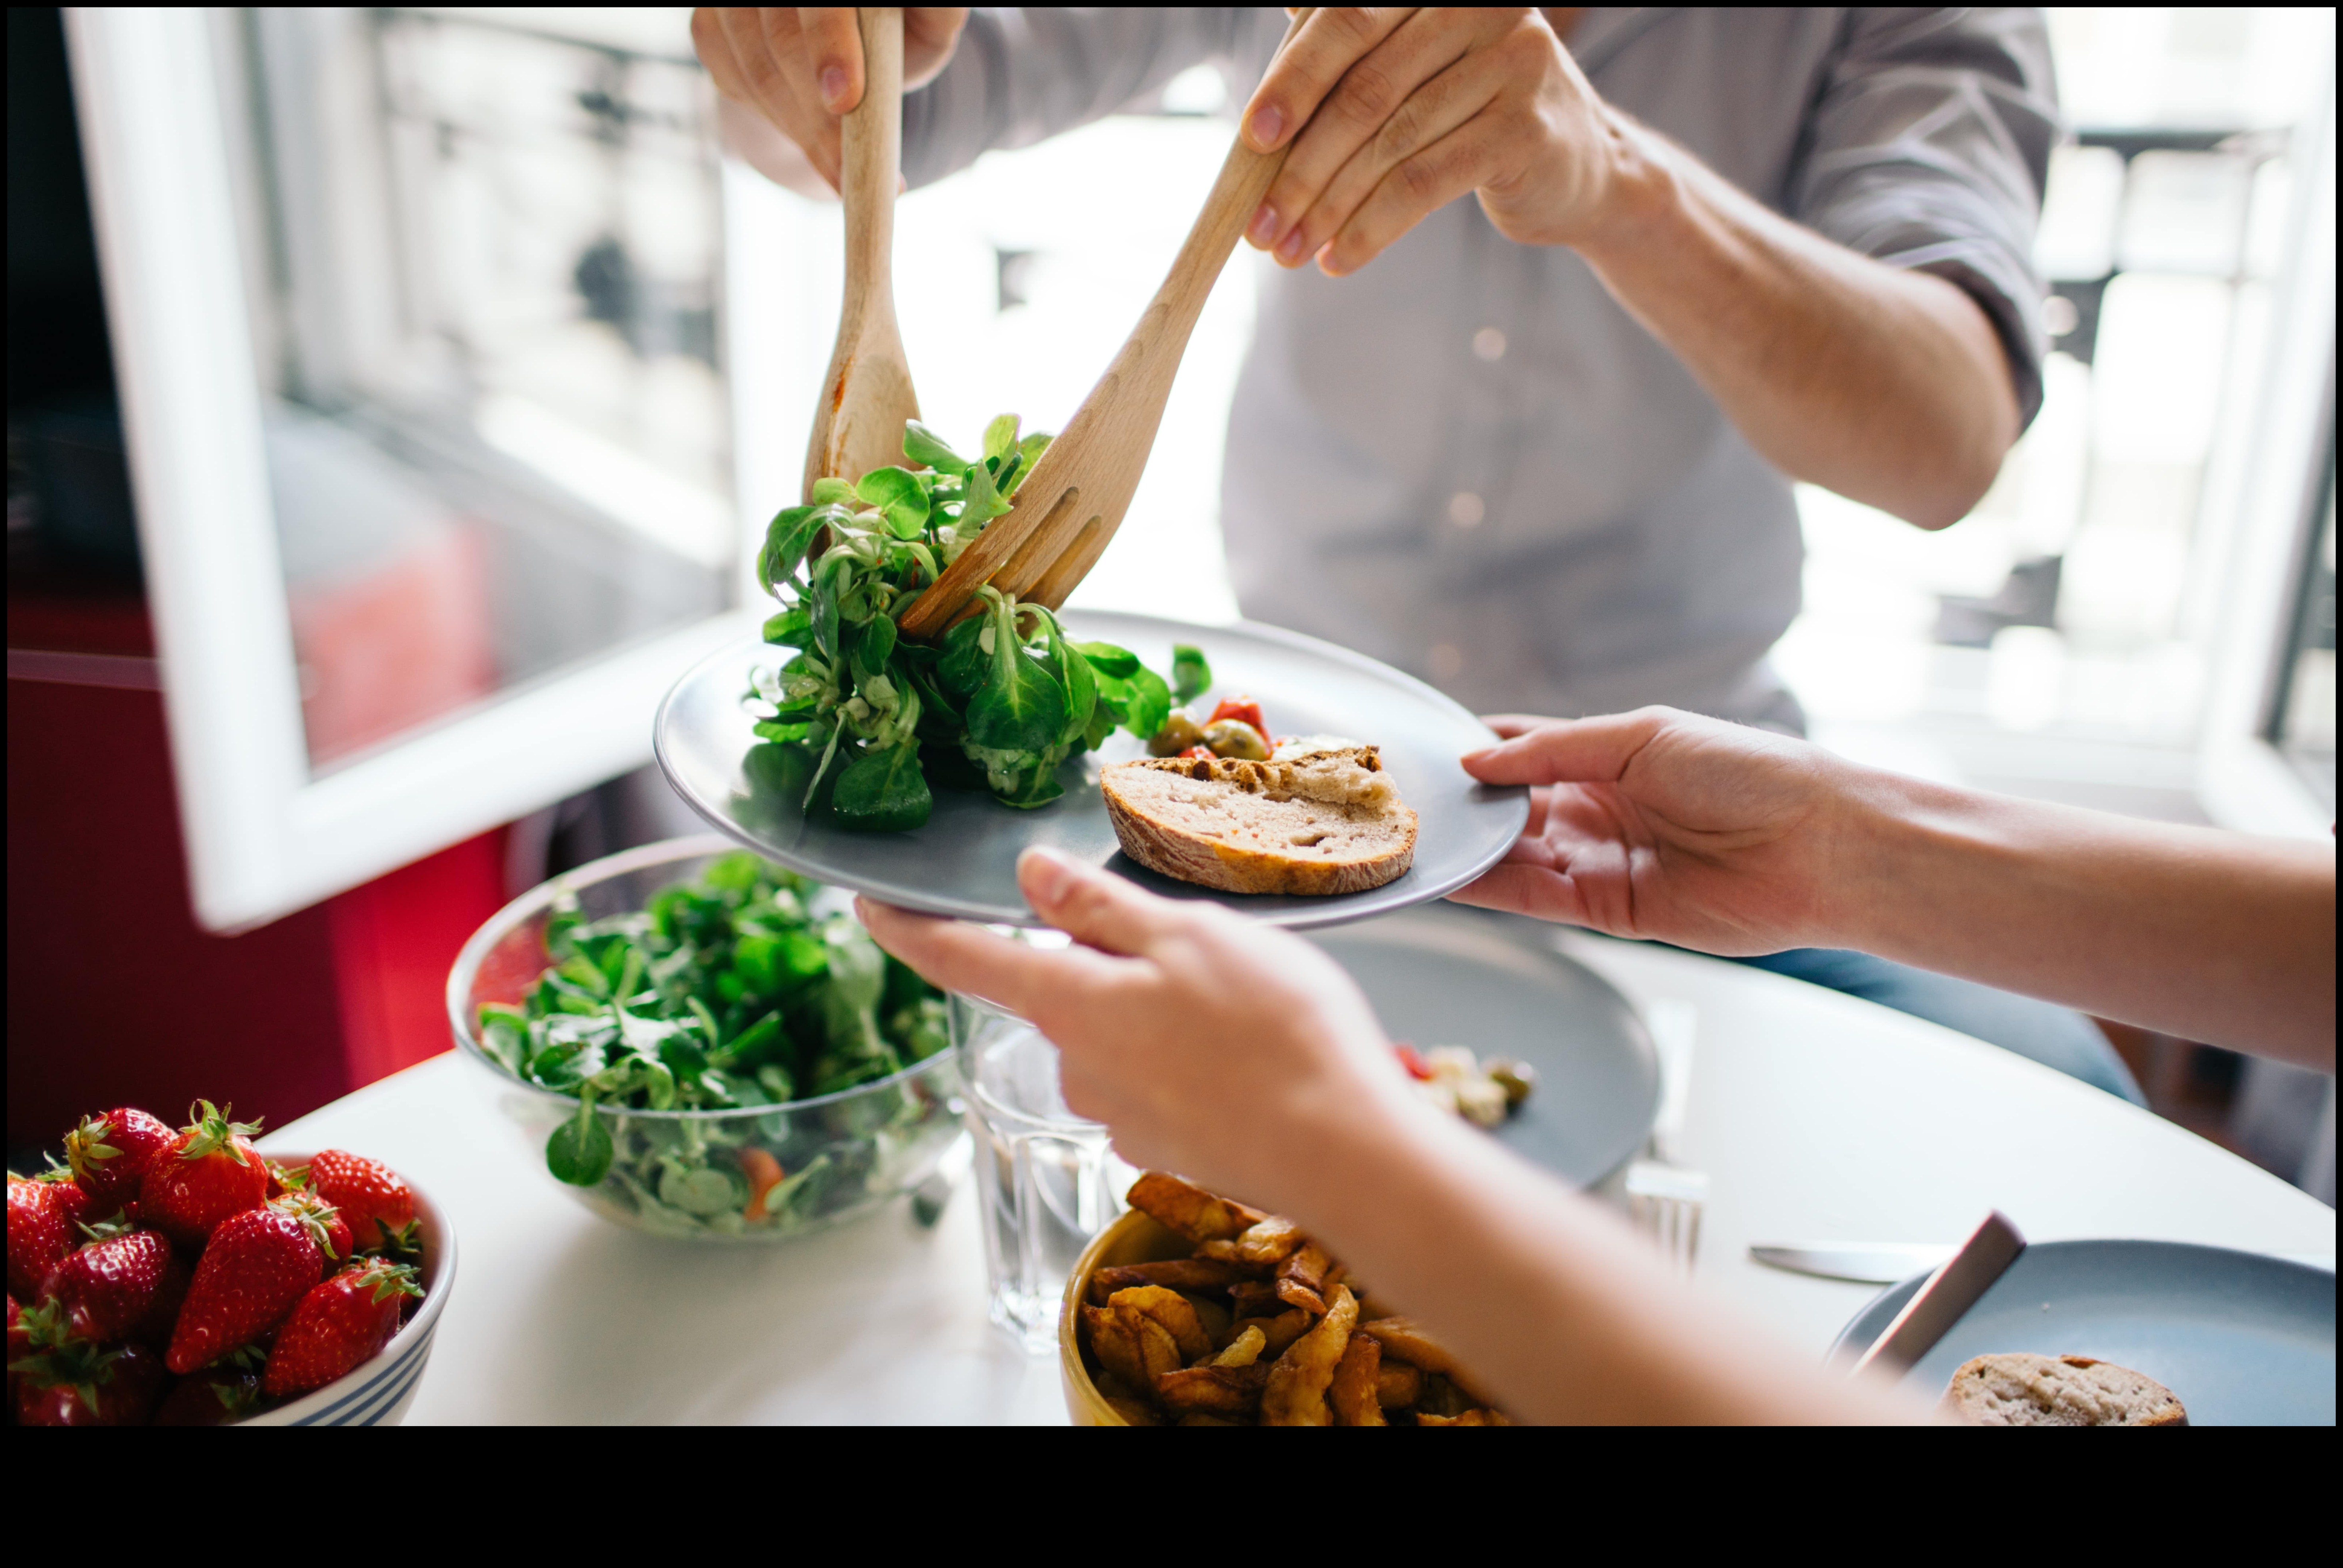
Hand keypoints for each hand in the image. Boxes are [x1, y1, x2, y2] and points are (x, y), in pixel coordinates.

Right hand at [691, 7, 969, 188]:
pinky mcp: (707, 26)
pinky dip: (776, 120)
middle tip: (847, 172)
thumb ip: (936, 14)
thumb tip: (940, 20)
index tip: (844, 99)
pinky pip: (734, 83)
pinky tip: (809, 136)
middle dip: (815, 115)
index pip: (821, 1)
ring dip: (799, 130)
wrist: (845, 38)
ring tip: (840, 171)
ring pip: (755, 69)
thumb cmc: (893, 25)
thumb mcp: (927, 21)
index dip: (828, 42)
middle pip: (781, 38)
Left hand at [857, 849, 1418, 1203]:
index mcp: (1071, 1004)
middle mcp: (1078, 1067)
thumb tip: (1030, 875)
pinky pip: (1161, 1077)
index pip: (962, 959)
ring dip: (1160, 1008)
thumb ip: (1099, 909)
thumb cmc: (1275, 1032)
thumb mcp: (1187, 936)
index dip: (907, 928)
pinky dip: (1194, 1055)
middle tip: (1194, 940)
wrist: (1343, 1153)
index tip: (865, 904)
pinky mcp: (1167, 1144)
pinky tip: (1252, 1050)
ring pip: (1118, 1033)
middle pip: (1063, 991)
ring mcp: (1121, 1114)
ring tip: (1245, 998)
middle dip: (1108, 960)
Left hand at [1239, 8, 1634, 275]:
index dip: (1293, 81)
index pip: (1348, 20)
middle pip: (1365, 90)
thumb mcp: (1416, 66)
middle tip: (1260, 221)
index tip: (1251, 139)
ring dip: (1328, 206)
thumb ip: (1354, 53)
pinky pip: (1424, 183)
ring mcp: (1513, 63)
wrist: (1581, 166)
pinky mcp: (1525, 129)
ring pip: (1390, 144)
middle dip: (1301, 165)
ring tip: (1289, 251)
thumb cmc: (1473, 113)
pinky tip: (1339, 258)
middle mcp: (1483, 4)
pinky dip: (1372, 227)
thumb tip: (1268, 78)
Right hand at [1452, 708, 1864, 954]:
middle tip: (1404, 804)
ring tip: (1415, 842)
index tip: (1425, 752)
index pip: (1524, 750)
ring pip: (1516, 857)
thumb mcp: (1642, 737)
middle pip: (1512, 809)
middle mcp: (1599, 810)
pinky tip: (1454, 877)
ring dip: (1470, 851)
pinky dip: (1495, 889)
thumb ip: (1554, 750)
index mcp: (1609, 757)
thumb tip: (1477, 761)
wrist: (1817, 845)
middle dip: (1464, 807)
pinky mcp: (1611, 912)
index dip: (1477, 752)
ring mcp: (1602, 862)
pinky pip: (1538, 899)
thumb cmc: (1748, 772)